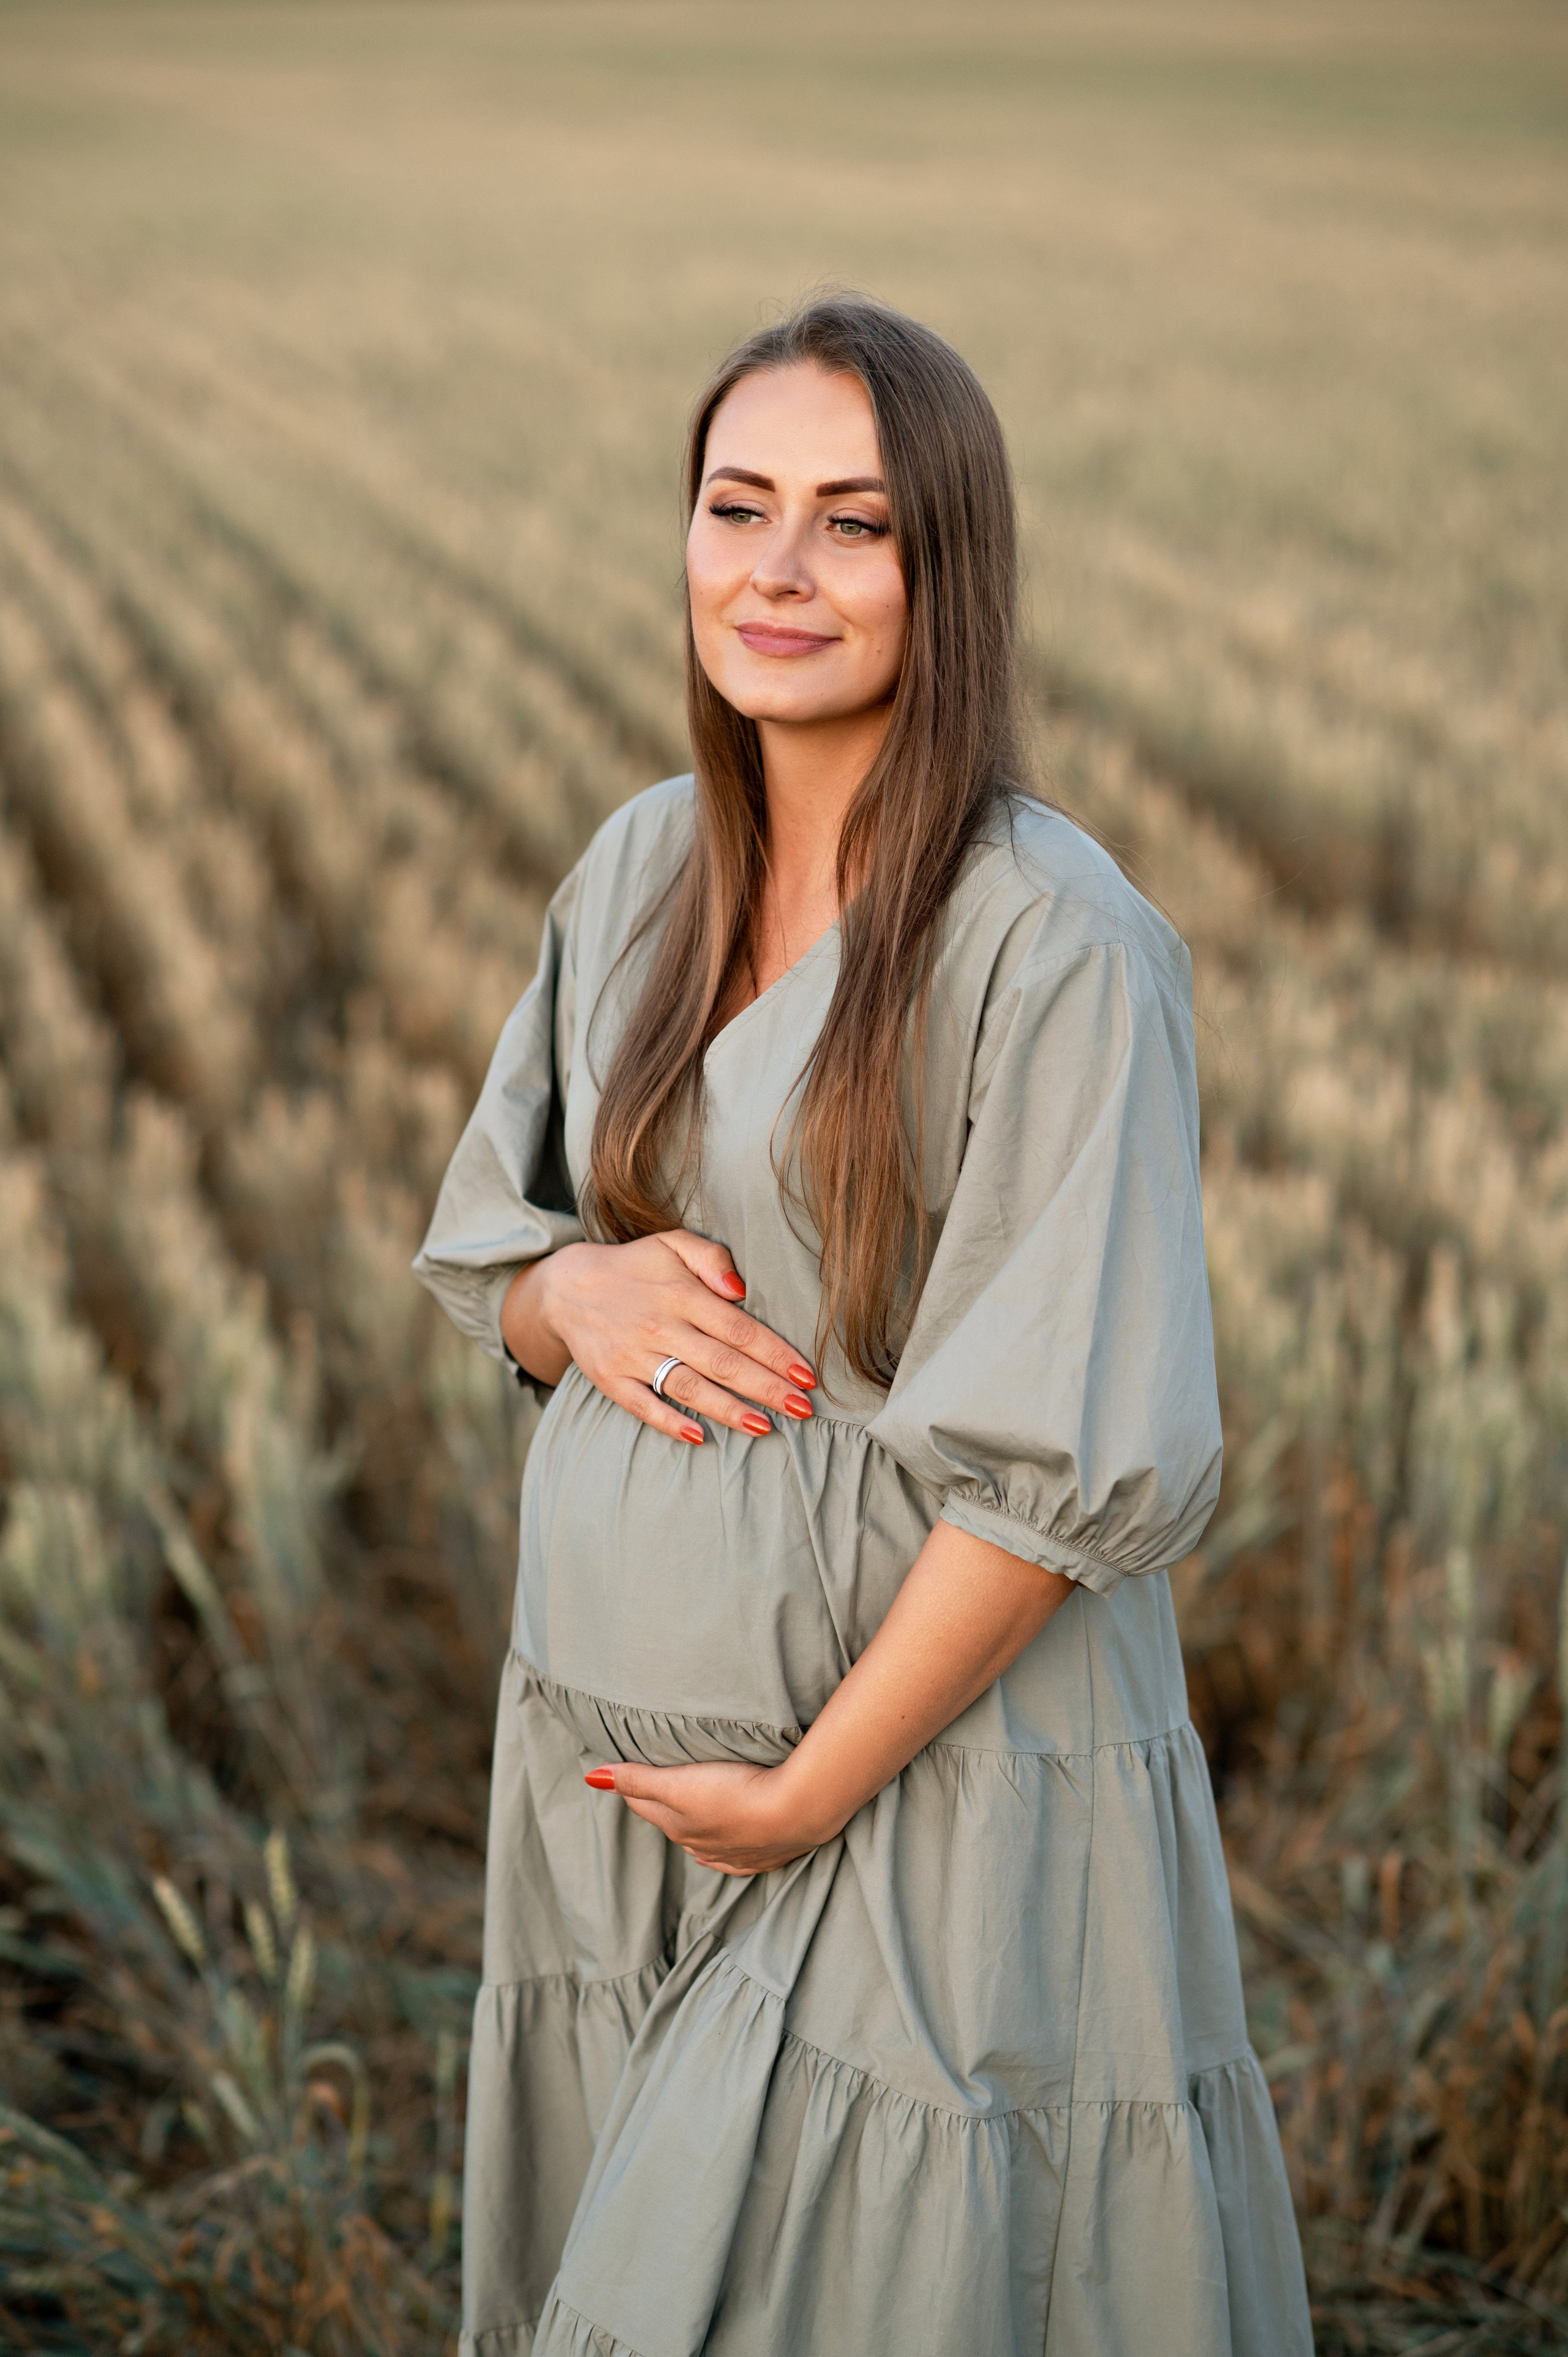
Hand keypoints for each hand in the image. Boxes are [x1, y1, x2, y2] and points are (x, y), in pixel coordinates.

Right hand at [502, 1229, 815, 1446]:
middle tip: (804, 1409)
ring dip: (729, 1410)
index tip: (807, 1375)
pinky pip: (643, 1406)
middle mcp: (660, 1327)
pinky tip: (700, 1438)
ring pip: (688, 1388)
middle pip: (722, 1363)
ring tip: (766, 1427)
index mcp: (681, 1294)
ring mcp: (634, 1357)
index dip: (776, 1353)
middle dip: (766, 1388)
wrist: (567, 1288)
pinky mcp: (611, 1380)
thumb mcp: (672, 1244)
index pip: (739, 1329)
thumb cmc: (634, 1267)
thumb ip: (712, 1258)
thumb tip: (742, 1290)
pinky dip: (670, 1423)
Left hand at [584, 1757, 835, 1874]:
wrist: (796, 1812)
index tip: (624, 1772)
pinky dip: (723, 1851)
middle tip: (654, 1787)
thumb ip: (638, 1779)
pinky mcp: (764, 1855)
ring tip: (690, 1813)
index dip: (632, 1786)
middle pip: (671, 1823)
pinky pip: (734, 1858)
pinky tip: (721, 1849)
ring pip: (701, 1842)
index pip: (643, 1803)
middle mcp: (700, 1844)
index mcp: (677, 1825)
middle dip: (660, 1806)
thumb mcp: (679, 1783)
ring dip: (693, 1829)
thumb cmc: (735, 1793)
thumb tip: (592, 1777)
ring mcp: (734, 1853)